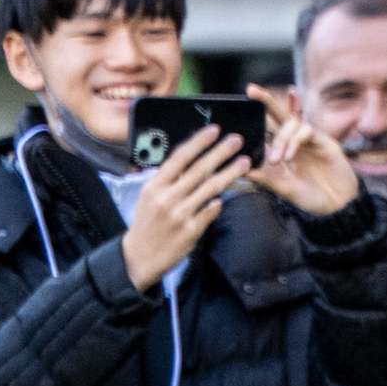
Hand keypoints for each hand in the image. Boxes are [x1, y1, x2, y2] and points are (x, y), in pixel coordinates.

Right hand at [119, 127, 246, 290]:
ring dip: (230, 173)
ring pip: (210, 189)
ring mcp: (180, 214)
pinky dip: (218, 203)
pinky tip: (225, 196)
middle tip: (237, 140)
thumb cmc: (148, 221)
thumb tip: (193, 161)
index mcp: (155, 185)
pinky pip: (211, 211)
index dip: (198, 143)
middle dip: (220, 152)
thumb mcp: (149, 196)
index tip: (215, 130)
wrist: (141, 255)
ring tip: (245, 162)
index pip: (179, 157)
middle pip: (199, 170)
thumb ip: (169, 180)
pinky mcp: (191, 230)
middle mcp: (167, 197)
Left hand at [245, 85, 360, 214]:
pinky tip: (290, 156)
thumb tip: (241, 170)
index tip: (244, 103)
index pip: (267, 128)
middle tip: (250, 89)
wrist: (338, 206)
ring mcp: (309, 140)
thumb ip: (265, 178)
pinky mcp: (323, 141)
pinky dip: (295, 141)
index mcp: (282, 150)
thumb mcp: (283, 189)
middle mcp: (294, 142)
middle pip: (278, 115)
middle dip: (265, 101)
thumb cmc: (311, 198)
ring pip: (291, 124)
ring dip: (281, 139)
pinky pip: (306, 131)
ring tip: (278, 160)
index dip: (258, 115)